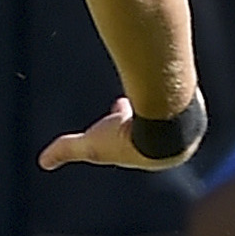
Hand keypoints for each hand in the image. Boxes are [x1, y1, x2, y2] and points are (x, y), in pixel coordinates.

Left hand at [37, 94, 193, 171]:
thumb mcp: (91, 145)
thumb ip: (67, 150)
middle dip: (133, 114)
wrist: (164, 124)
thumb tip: (43, 162)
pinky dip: (168, 87)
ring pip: (163, 110)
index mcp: (146, 156)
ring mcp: (181, 127)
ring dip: (150, 98)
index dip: (118, 125)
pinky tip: (164, 73)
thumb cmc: (129, 138)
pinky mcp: (191, 108)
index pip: (130, 141)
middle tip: (122, 101)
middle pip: (146, 126)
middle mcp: (165, 144)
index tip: (116, 106)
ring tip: (143, 82)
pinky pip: (178, 95)